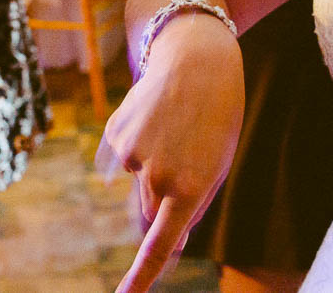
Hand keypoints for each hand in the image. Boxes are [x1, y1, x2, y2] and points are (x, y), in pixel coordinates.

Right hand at [97, 16, 243, 291]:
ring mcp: (132, 156)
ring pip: (136, 186)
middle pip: (151, 213)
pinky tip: (154, 120)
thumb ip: (192, 204)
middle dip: (163, 201)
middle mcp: (157, 176)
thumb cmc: (216, 117)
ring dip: (150, 170)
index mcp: (191, 189)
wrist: (196, 60)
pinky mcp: (115, 137)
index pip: (160, 244)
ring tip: (173, 130)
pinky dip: (137, 148)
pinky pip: (123, 162)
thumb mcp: (217, 164)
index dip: (142, 277)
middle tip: (186, 157)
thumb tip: (168, 239)